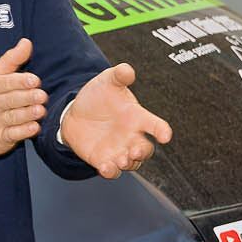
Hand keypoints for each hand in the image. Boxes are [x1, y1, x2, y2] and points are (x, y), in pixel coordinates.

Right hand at [0, 37, 47, 157]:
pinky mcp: (1, 137)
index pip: (6, 82)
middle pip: (11, 100)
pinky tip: (34, 127)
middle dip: (27, 98)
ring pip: (14, 117)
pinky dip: (24, 132)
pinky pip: (13, 134)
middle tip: (42, 96)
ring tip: (41, 110)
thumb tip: (26, 42)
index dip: (21, 82)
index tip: (34, 80)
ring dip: (28, 114)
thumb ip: (12, 59)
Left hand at [60, 63, 173, 177]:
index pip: (156, 125)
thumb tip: (126, 69)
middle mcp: (132, 137)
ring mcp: (119, 150)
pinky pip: (111, 171)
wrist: (76, 112)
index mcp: (137, 118)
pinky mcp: (103, 160)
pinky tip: (105, 168)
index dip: (162, 130)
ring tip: (120, 160)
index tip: (165, 135)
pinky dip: (110, 172)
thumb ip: (118, 75)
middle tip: (133, 151)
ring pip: (131, 163)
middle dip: (142, 152)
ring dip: (128, 164)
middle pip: (145, 149)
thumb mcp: (107, 82)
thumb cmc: (98, 97)